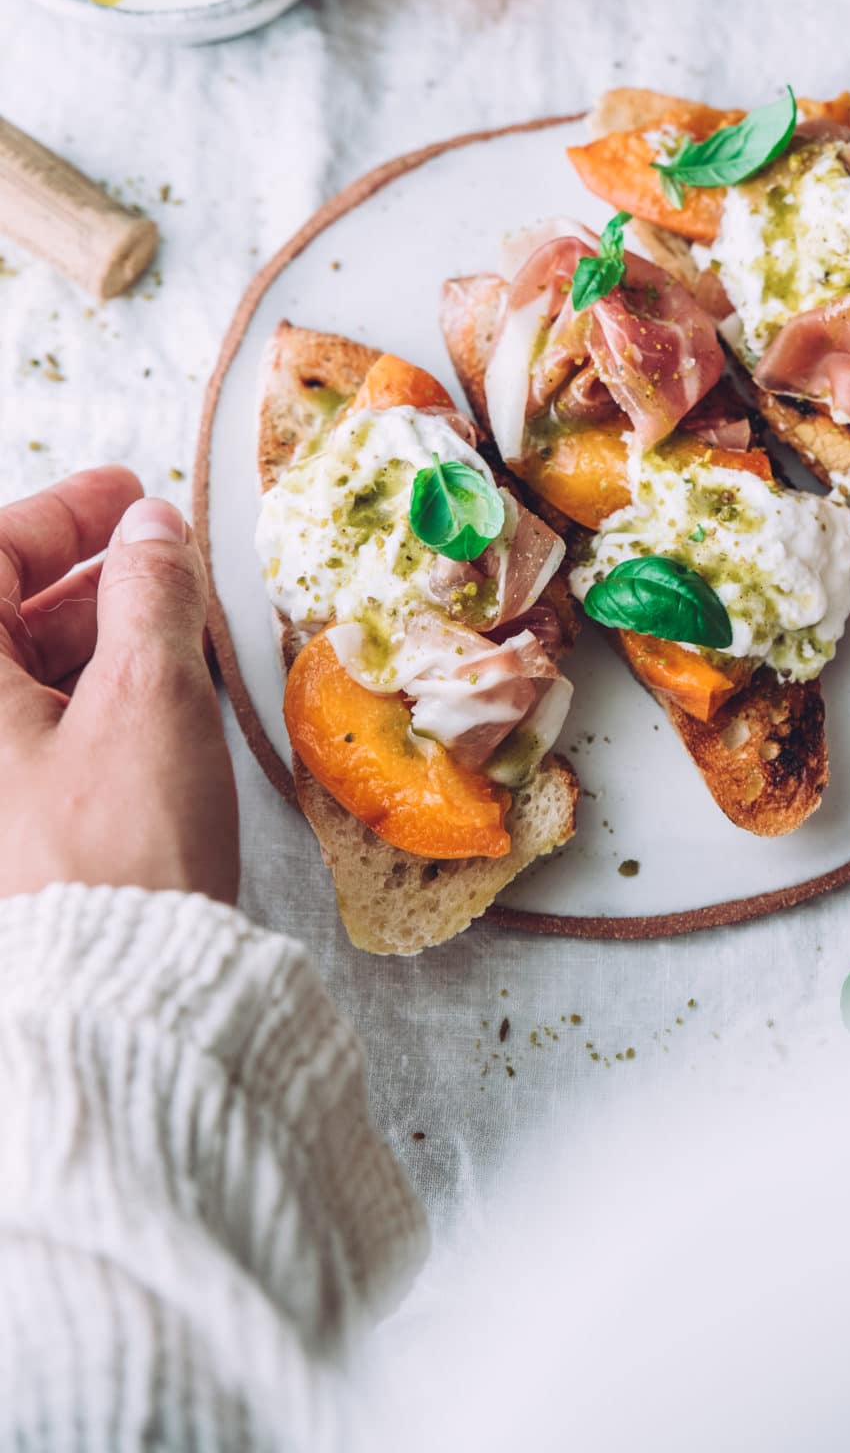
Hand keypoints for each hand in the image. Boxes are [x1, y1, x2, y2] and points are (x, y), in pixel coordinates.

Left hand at [0, 468, 237, 901]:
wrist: (105, 1011)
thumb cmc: (113, 856)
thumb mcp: (149, 696)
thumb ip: (149, 591)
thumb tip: (151, 532)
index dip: (64, 514)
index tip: (130, 497)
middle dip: (82, 583)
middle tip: (160, 563)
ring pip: (13, 685)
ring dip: (89, 647)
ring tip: (174, 639)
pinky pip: (22, 745)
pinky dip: (79, 711)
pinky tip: (149, 711)